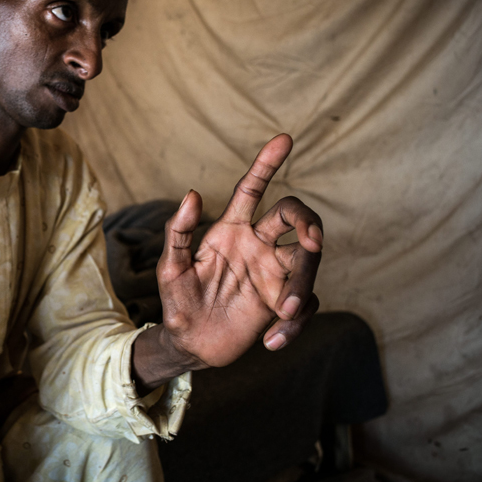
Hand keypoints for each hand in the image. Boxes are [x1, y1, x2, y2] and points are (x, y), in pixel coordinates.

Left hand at [132, 134, 322, 388]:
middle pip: (294, 217)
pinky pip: (306, 303)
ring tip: (283, 312)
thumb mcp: (170, 267)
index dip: (267, 163)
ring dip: (302, 285)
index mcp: (231, 229)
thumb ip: (178, 231)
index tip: (284, 138)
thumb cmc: (178, 300)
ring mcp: (274, 272)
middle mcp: (258, 244)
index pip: (253, 188)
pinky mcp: (284, 301)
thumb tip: (191, 193)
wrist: (190, 343)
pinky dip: (294, 324)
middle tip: (311, 241)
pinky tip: (271, 340)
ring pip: (308, 260)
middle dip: (309, 223)